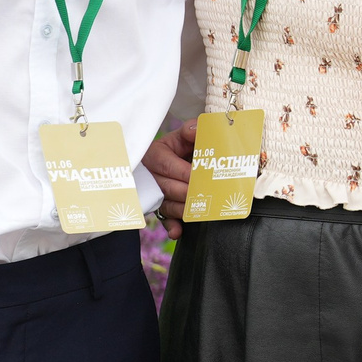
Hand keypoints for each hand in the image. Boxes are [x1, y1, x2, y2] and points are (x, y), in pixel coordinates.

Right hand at [143, 122, 195, 237]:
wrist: (168, 160)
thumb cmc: (178, 147)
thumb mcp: (181, 136)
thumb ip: (190, 130)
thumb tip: (197, 129)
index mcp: (155, 155)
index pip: (167, 166)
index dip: (185, 172)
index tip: (200, 177)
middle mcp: (151, 176)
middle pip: (169, 188)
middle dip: (189, 192)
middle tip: (209, 194)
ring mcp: (155, 194)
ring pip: (168, 204)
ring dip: (185, 209)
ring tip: (204, 208)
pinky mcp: (159, 207)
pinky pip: (163, 219)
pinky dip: (171, 226)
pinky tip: (178, 231)